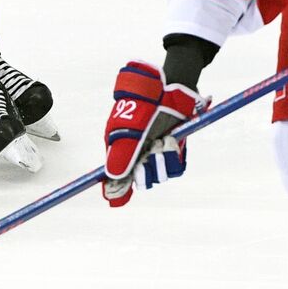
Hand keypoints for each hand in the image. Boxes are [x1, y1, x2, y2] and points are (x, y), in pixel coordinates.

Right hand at [103, 60, 204, 206]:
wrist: (171, 88)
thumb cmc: (145, 104)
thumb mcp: (130, 128)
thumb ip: (122, 153)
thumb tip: (112, 176)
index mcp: (120, 148)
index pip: (114, 176)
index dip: (114, 189)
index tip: (115, 200)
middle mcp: (138, 154)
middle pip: (139, 180)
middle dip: (144, 171)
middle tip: (149, 154)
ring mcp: (156, 153)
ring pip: (158, 175)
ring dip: (160, 160)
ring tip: (161, 140)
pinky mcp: (174, 151)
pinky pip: (175, 168)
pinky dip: (173, 157)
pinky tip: (170, 140)